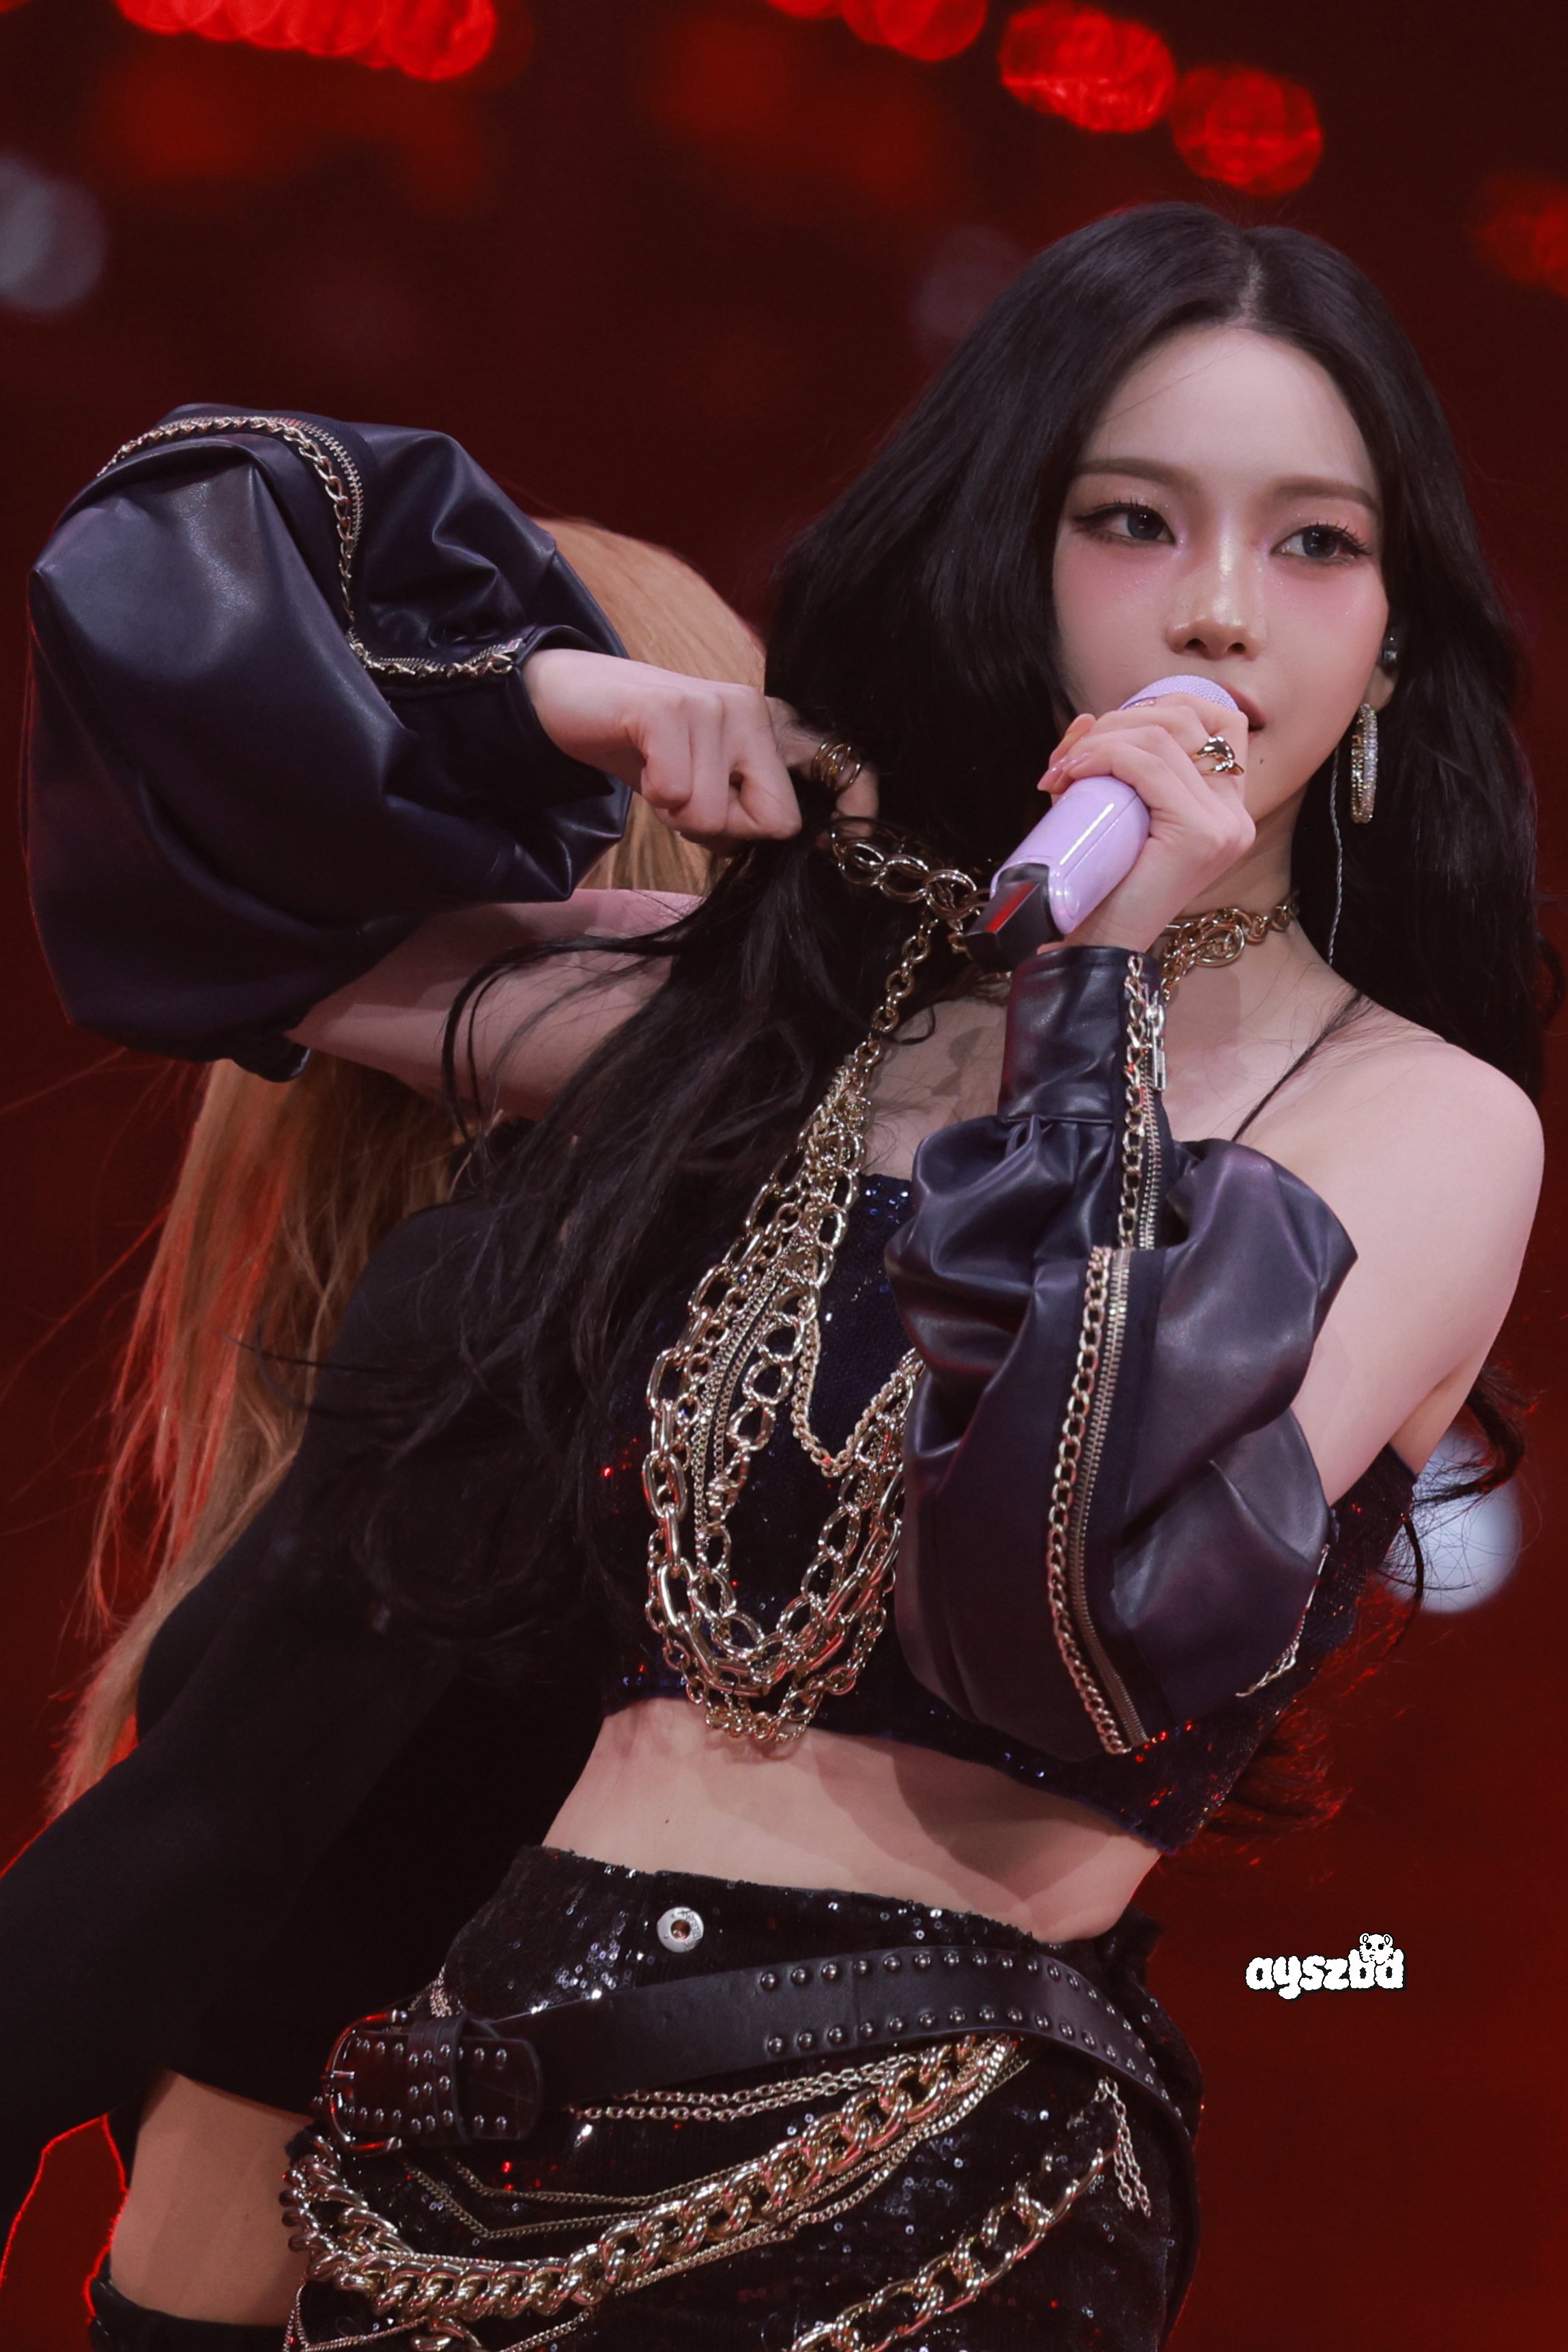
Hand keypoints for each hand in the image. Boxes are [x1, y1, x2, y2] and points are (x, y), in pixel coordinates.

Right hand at [524, 648, 833, 847]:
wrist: (571, 697)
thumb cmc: (645, 751)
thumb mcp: (705, 784)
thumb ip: (744, 812)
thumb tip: (778, 847)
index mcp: (774, 728)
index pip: (843, 766)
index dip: (856, 809)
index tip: (847, 848)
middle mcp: (756, 709)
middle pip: (777, 820)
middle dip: (728, 830)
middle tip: (688, 799)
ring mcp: (716, 705)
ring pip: (717, 816)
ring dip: (678, 815)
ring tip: (659, 776)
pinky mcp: (671, 709)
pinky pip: (679, 795)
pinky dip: (653, 798)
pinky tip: (643, 767)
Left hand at [1037, 693, 1253, 950]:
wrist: (1093, 949)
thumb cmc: (1099, 885)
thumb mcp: (1110, 811)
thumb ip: (1108, 765)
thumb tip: (1088, 719)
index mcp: (1225, 807)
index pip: (1219, 718)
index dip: (1161, 706)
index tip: (1109, 733)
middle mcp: (1236, 814)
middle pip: (1188, 717)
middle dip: (1120, 720)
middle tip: (1070, 755)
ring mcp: (1223, 825)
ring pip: (1164, 736)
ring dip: (1103, 739)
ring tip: (1065, 769)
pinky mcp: (1199, 835)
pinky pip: (1150, 766)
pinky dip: (1104, 756)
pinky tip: (1073, 773)